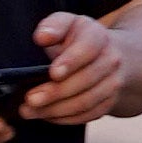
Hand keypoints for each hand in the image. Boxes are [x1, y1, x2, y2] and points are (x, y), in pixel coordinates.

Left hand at [16, 9, 131, 128]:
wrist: (108, 55)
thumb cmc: (78, 38)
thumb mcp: (66, 23)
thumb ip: (53, 26)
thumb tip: (42, 37)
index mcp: (98, 37)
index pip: (87, 49)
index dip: (71, 62)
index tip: (52, 73)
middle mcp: (111, 60)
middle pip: (85, 80)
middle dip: (55, 92)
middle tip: (29, 99)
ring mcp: (112, 84)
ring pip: (86, 102)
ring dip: (56, 110)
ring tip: (30, 111)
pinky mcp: (108, 102)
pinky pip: (87, 115)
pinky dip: (64, 118)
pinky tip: (45, 116)